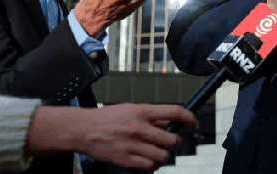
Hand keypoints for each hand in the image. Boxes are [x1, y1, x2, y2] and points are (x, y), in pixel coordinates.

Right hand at [28, 103, 197, 169]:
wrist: (83, 129)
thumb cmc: (107, 118)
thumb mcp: (131, 108)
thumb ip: (152, 115)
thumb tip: (171, 120)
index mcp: (142, 111)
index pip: (174, 112)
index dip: (189, 118)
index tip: (193, 123)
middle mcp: (139, 128)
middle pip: (171, 140)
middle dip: (175, 142)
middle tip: (171, 142)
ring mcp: (132, 145)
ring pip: (162, 156)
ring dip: (164, 155)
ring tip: (158, 152)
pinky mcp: (125, 160)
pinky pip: (149, 166)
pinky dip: (151, 165)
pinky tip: (147, 159)